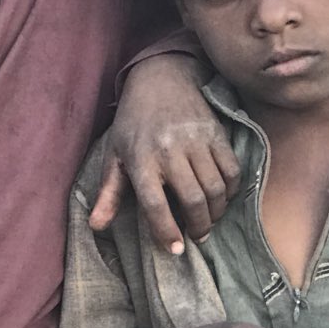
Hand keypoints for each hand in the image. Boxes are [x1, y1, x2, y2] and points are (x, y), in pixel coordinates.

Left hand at [90, 53, 239, 252]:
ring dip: (216, 212)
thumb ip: (108, 192)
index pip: (155, 204)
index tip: (175, 249)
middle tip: (197, 236)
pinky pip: (232, 169)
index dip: (166, 231)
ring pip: (216, 188)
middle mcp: (169, 151)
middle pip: (192, 200)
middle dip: (199, 226)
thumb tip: (95, 227)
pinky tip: (222, 197)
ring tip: (209, 219)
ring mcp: (196, 140)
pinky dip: (231, 190)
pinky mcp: (216, 133)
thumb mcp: (115, 154)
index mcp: (141, 159)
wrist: (161, 78)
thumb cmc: (134, 121)